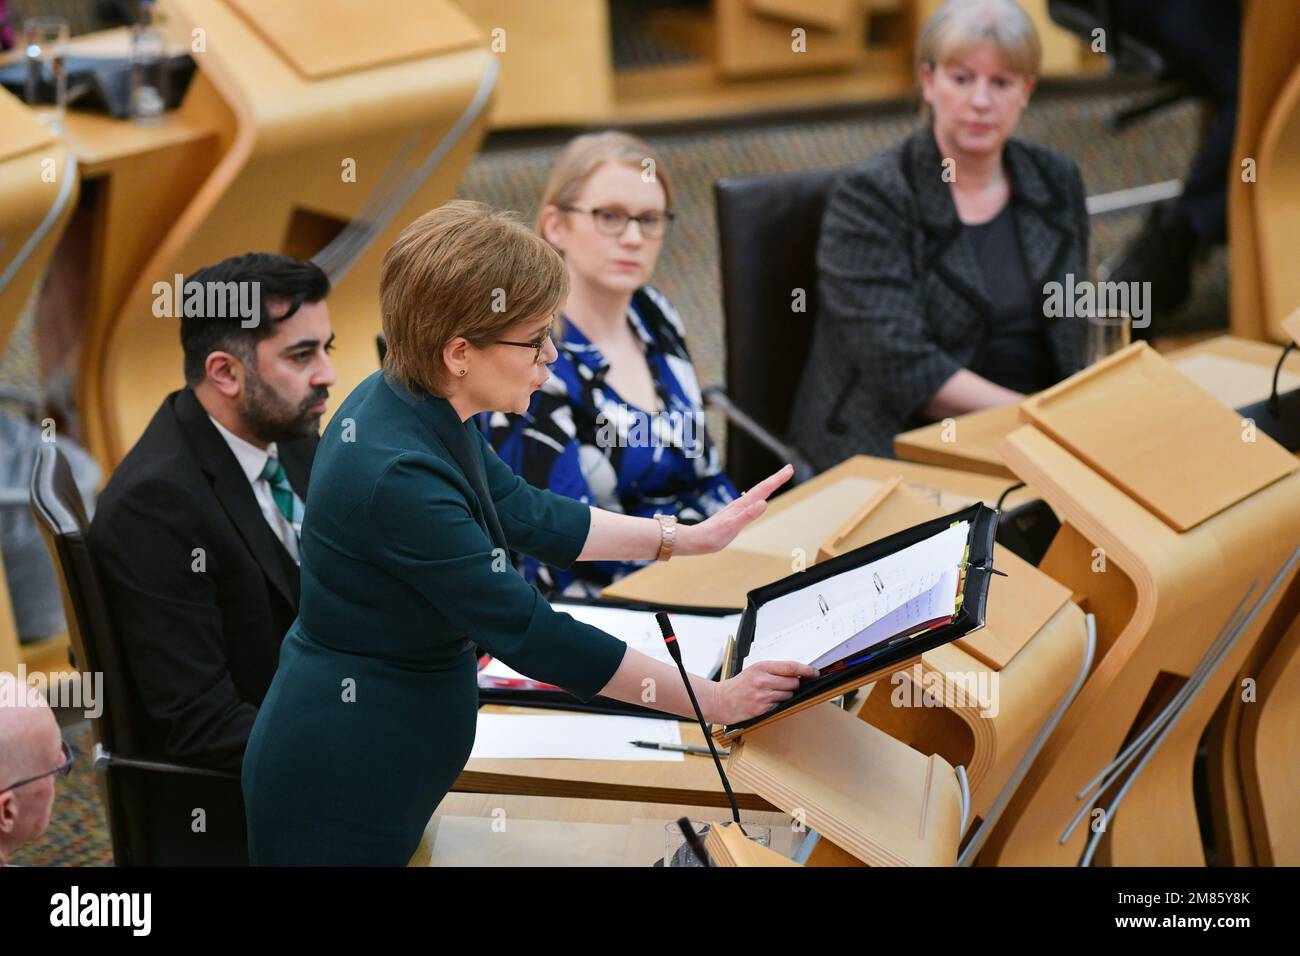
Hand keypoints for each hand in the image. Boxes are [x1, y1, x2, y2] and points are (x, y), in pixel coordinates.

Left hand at [676, 464, 793, 556]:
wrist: (696, 540)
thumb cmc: (713, 536)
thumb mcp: (732, 527)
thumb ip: (748, 515)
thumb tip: (764, 502)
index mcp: (742, 505)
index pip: (763, 489)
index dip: (777, 479)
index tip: (789, 469)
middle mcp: (740, 504)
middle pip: (762, 488)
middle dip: (776, 478)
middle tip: (789, 468)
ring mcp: (737, 508)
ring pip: (756, 493)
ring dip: (768, 485)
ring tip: (778, 480)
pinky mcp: (734, 514)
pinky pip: (751, 501)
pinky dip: (759, 496)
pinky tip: (759, 498)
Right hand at [707, 660, 818, 724]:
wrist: (722, 700)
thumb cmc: (739, 684)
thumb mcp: (755, 670)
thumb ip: (775, 670)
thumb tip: (798, 672)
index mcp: (761, 667)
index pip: (791, 667)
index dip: (806, 669)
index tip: (814, 672)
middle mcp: (762, 680)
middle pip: (794, 682)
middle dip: (794, 684)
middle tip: (783, 684)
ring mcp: (763, 696)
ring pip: (789, 694)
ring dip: (786, 694)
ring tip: (771, 693)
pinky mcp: (762, 709)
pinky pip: (781, 705)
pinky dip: (778, 703)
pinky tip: (768, 701)